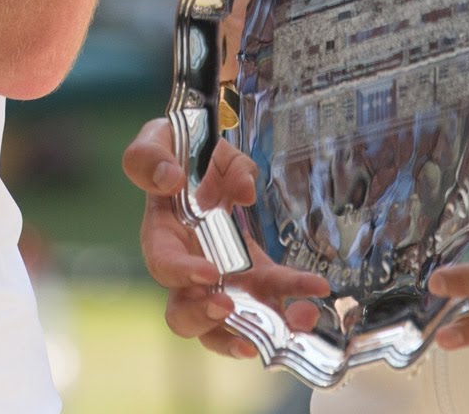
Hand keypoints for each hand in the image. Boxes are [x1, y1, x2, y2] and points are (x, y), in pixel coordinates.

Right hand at [123, 117, 328, 359]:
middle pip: (186, 314)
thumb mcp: (155, 140)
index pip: (164, 265)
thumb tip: (174, 180)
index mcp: (162, 237)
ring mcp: (224, 278)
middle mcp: (189, 269)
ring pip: (231, 322)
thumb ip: (151, 158)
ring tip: (295, 318)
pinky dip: (293, 297)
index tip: (209, 273)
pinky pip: (271, 295)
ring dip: (261, 328)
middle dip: (207, 318)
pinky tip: (317, 289)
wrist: (201, 151)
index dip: (182, 274)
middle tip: (228, 308)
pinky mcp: (254, 274)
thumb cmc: (173, 151)